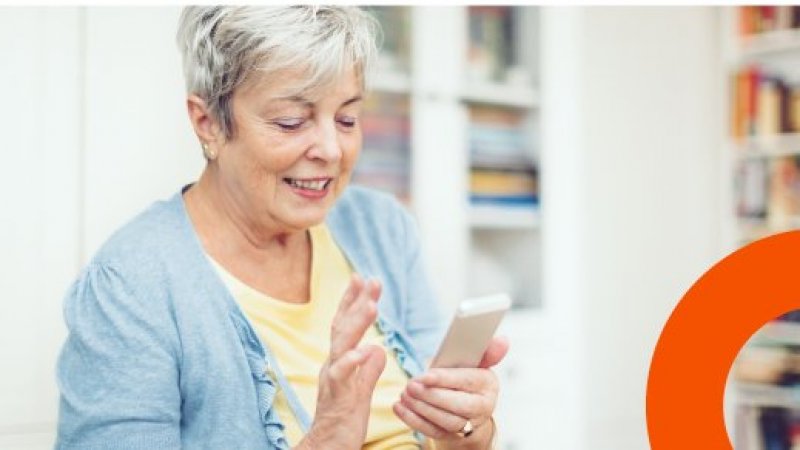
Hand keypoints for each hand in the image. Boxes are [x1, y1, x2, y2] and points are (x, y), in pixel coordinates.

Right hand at [295, 274, 386, 449]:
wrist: (328, 448)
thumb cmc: (343, 421)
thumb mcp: (361, 390)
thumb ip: (368, 368)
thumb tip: (377, 348)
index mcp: (340, 361)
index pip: (345, 325)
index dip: (353, 301)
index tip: (363, 278)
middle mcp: (333, 365)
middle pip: (343, 327)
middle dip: (356, 302)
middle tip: (370, 280)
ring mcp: (333, 379)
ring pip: (343, 344)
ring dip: (356, 323)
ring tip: (371, 304)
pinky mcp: (338, 397)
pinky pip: (343, 375)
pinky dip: (353, 360)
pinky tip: (365, 348)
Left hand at [393, 337, 509, 448]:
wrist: (467, 407)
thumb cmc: (464, 377)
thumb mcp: (473, 361)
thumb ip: (483, 350)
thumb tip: (502, 340)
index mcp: (488, 383)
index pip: (468, 381)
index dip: (446, 379)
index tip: (425, 376)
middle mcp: (483, 406)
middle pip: (459, 406)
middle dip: (432, 395)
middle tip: (411, 385)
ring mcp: (468, 424)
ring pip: (446, 421)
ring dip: (422, 408)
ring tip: (405, 395)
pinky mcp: (452, 436)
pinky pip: (433, 431)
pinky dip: (414, 420)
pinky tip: (400, 407)